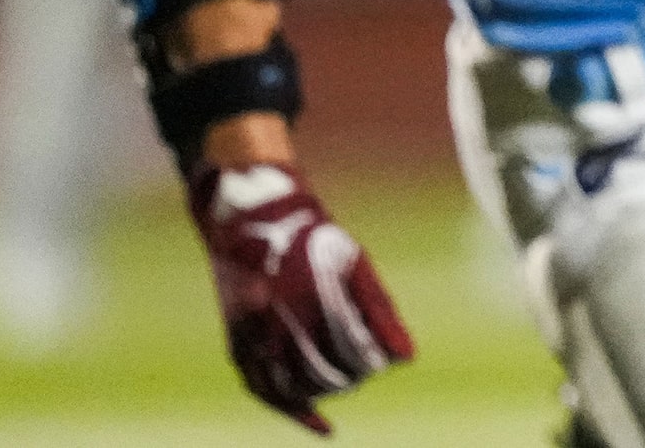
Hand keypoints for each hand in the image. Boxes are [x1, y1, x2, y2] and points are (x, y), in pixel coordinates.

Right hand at [188, 162, 414, 433]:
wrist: (249, 218)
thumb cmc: (310, 237)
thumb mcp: (352, 261)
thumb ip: (379, 310)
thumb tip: (408, 358)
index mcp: (307, 294)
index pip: (349, 350)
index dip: (371, 360)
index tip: (385, 359)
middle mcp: (274, 319)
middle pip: (322, 373)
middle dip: (351, 375)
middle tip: (367, 368)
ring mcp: (250, 334)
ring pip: (293, 388)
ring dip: (324, 391)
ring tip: (346, 381)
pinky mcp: (237, 344)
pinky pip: (262, 390)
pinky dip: (293, 410)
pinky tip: (324, 427)